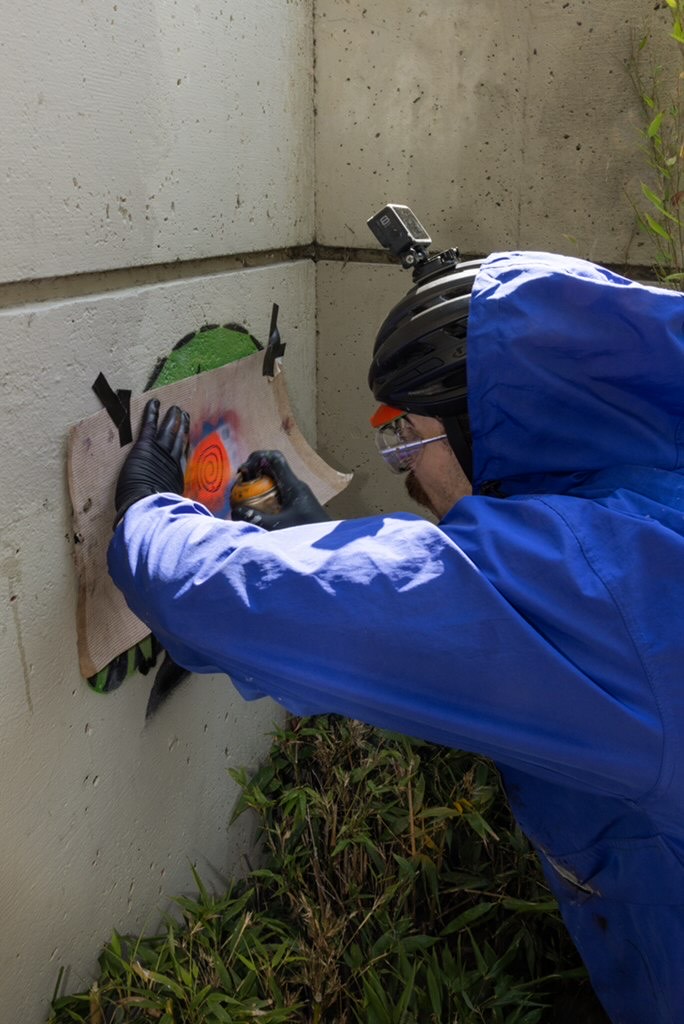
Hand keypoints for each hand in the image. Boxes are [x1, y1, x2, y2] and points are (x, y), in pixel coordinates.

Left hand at [114, 398, 189, 525]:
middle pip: (178, 439)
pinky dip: (152, 413)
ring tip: (176, 408)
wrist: (147, 506)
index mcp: (175, 475)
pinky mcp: (145, 447)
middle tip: (184, 415)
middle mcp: (171, 461)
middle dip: (182, 426)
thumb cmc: (155, 511)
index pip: (181, 454)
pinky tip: (154, 403)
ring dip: (171, 418)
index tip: (186, 435)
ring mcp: (159, 452)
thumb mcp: (169, 506)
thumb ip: (172, 503)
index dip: (184, 443)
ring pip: (168, 430)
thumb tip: (179, 515)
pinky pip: (149, 426)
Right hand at [231, 450, 330, 530]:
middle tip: (240, 486)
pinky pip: (278, 493)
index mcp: (293, 485)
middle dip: (254, 473)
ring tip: (245, 499)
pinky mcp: (298, 504)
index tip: (244, 472)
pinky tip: (258, 511)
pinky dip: (265, 496)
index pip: (275, 458)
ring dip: (259, 485)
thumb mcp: (278, 527)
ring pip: (274, 480)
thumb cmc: (307, 535)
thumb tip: (234, 510)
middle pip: (272, 468)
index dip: (257, 458)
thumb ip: (255, 519)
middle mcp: (296, 486)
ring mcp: (298, 495)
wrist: (330, 547)